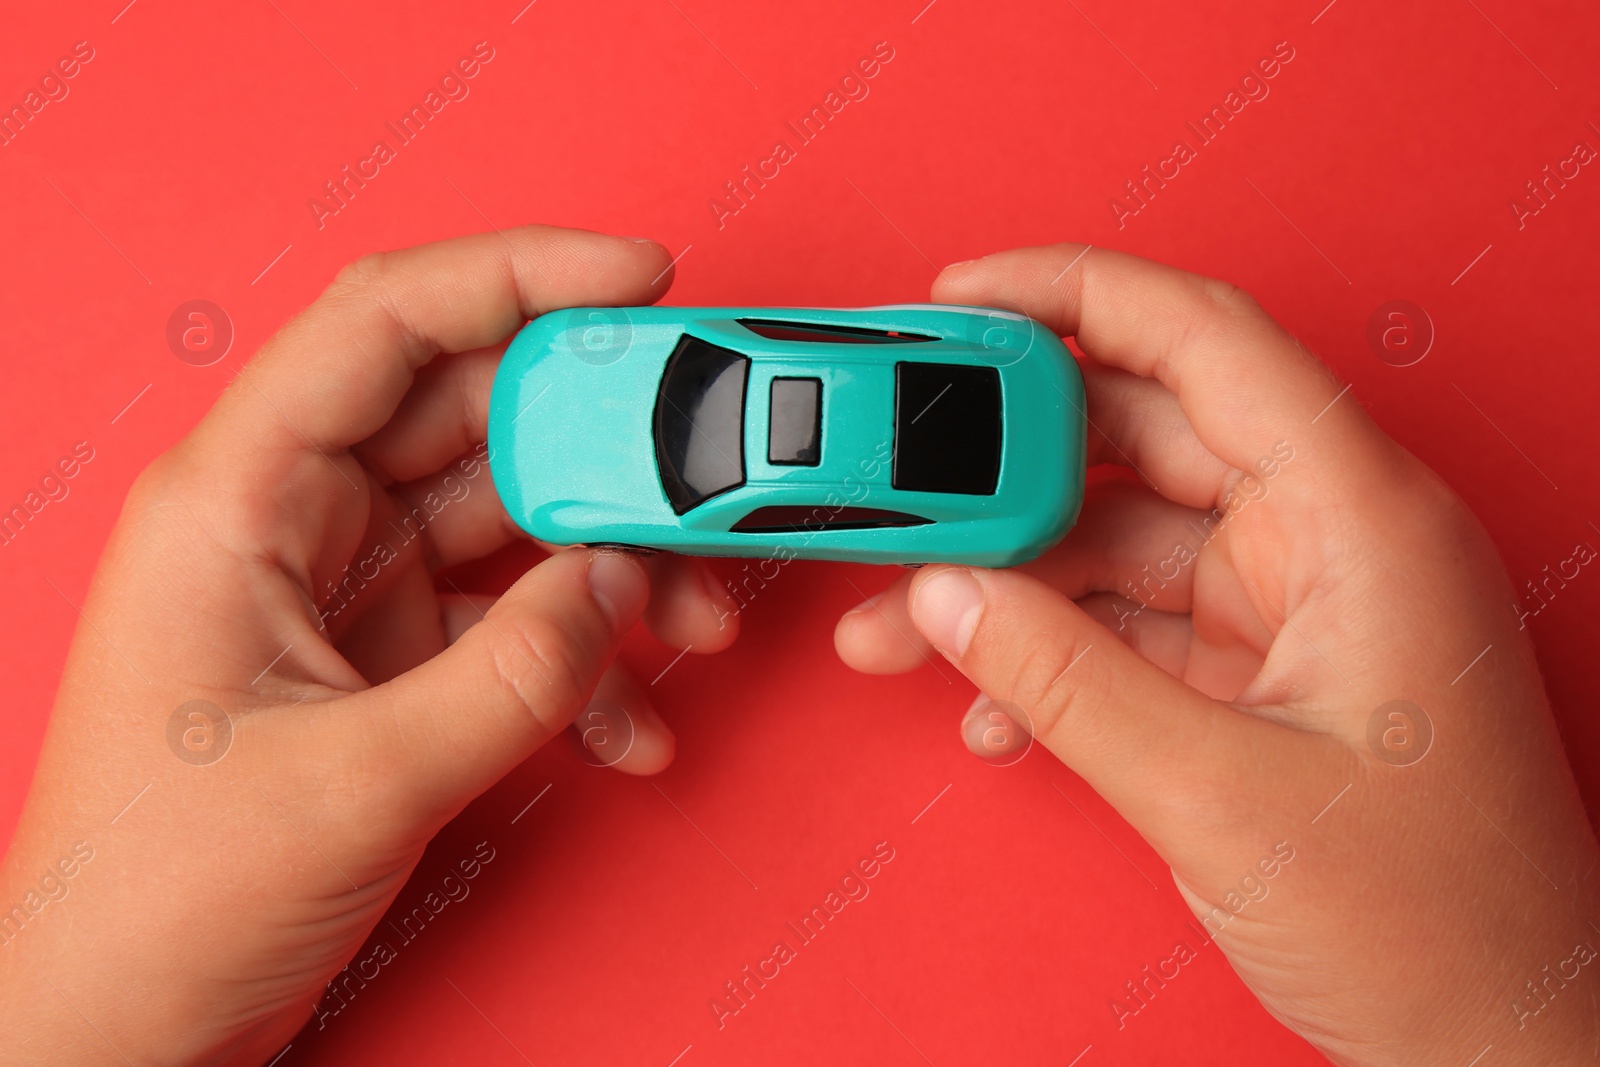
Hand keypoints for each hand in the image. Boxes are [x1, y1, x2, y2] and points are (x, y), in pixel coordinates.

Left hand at [0, 226, 737, 1064]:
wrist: (123, 1020)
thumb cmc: (162, 896)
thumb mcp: (356, 780)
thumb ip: (510, 674)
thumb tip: (618, 587)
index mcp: (238, 500)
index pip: (384, 323)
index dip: (517, 275)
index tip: (638, 277)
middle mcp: (294, 522)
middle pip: (473, 417)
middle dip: (601, 444)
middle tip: (703, 470)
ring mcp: (346, 589)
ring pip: (510, 519)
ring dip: (612, 567)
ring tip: (691, 623)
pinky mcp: (386, 657)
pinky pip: (510, 617)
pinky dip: (580, 660)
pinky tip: (630, 724)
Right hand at [835, 245, 1599, 1063]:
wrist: (1497, 1036)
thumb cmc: (1432, 921)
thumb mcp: (1218, 793)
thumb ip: (1064, 682)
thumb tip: (947, 598)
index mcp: (1357, 519)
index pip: (1204, 341)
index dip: (1073, 295)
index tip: (961, 297)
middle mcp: (1326, 538)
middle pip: (1138, 436)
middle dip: (1002, 461)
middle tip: (898, 478)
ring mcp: (1290, 603)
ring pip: (1116, 539)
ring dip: (1007, 577)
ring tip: (899, 621)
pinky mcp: (1259, 667)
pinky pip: (1129, 622)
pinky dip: (1053, 651)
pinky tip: (989, 704)